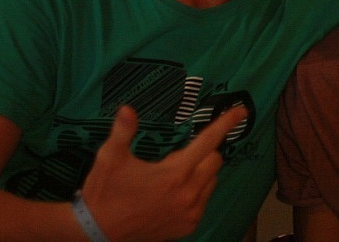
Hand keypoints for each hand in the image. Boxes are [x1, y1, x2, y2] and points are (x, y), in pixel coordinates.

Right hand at [80, 104, 247, 241]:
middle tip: (175, 157)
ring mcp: (190, 213)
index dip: (226, 123)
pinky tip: (172, 193)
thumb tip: (127, 109)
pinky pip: (204, 201)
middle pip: (214, 161)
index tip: (241, 111)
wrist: (97, 232)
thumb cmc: (105, 192)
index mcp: (174, 174)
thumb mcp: (110, 157)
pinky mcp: (188, 226)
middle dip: (204, 152)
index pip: (208, 141)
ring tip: (171, 176)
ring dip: (200, 172)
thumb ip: (123, 131)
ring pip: (211, 181)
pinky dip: (196, 191)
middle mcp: (188, 194)